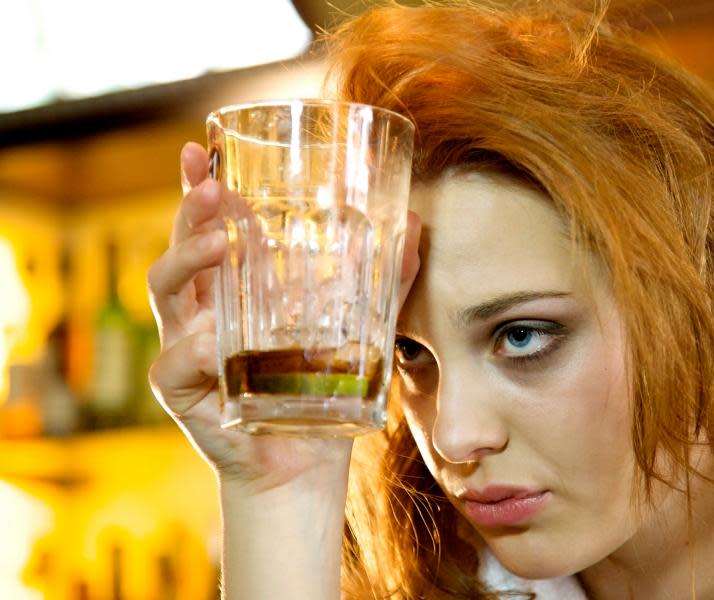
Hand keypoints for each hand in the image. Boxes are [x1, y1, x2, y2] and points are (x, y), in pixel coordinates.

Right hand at [147, 142, 421, 494]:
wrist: (305, 465)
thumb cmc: (320, 392)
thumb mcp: (357, 331)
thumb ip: (383, 283)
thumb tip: (416, 227)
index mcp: (235, 291)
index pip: (210, 230)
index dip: (200, 189)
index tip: (201, 149)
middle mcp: (202, 313)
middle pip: (180, 247)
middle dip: (191, 211)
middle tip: (217, 187)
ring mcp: (185, 348)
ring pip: (165, 292)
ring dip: (186, 261)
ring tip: (216, 243)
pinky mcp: (182, 391)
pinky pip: (177, 362)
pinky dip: (193, 350)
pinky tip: (211, 344)